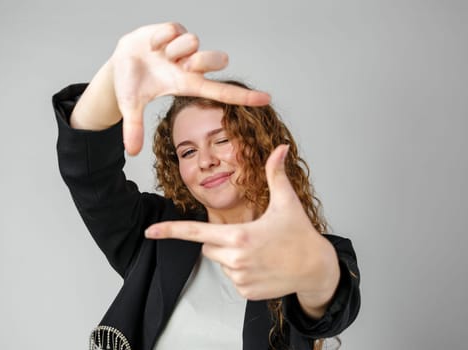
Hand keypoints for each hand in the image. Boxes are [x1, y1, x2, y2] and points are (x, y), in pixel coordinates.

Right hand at [111, 22, 270, 154]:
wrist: (119, 63)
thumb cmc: (132, 85)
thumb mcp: (131, 106)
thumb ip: (134, 128)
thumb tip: (131, 152)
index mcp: (187, 85)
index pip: (221, 92)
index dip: (243, 97)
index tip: (266, 99)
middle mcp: (190, 66)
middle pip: (217, 60)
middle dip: (202, 61)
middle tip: (181, 64)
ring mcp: (184, 48)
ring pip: (194, 41)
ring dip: (174, 49)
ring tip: (159, 54)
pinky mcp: (175, 30)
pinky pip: (174, 29)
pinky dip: (159, 37)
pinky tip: (152, 45)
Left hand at [145, 145, 339, 302]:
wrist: (316, 268)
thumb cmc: (300, 234)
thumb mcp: (287, 202)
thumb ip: (276, 173)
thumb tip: (280, 147)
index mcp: (240, 237)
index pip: (197, 232)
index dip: (171, 230)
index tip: (150, 231)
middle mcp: (236, 260)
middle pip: (208, 247)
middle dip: (220, 240)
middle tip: (248, 236)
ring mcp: (240, 279)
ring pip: (220, 263)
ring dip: (232, 256)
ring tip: (260, 252)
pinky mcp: (245, 292)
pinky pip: (232, 278)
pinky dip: (242, 272)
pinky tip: (263, 266)